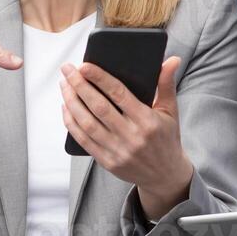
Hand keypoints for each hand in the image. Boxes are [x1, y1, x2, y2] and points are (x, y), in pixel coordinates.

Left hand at [59, 57, 192, 221]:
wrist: (165, 176)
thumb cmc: (166, 138)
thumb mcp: (171, 112)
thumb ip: (167, 84)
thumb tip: (172, 59)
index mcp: (148, 120)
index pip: (119, 94)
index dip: (100, 78)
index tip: (84, 65)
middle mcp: (132, 136)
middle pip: (99, 107)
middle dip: (79, 86)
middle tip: (67, 70)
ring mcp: (118, 151)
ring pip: (87, 123)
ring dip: (71, 102)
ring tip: (64, 85)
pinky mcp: (107, 161)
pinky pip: (83, 140)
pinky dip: (71, 122)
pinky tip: (66, 107)